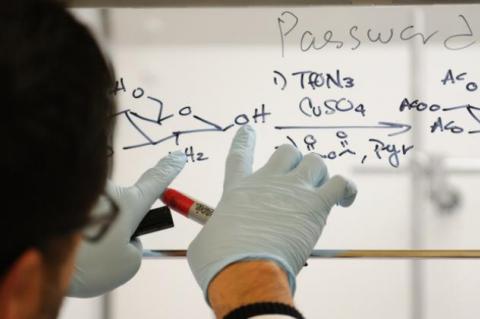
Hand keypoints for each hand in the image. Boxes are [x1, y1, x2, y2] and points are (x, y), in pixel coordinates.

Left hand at [69, 151, 185, 296]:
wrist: (40, 259)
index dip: (169, 170)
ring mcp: (84, 193)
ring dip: (89, 234)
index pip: (156, 182)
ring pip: (95, 215)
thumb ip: (131, 248)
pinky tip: (65, 246)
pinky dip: (72, 233)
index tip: (179, 156)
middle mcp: (107, 192)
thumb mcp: (126, 264)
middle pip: (118, 209)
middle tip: (99, 249)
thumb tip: (115, 236)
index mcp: (129, 205)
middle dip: (113, 228)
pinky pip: (76, 217)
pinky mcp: (61, 198)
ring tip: (77, 254)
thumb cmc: (88, 264)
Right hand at [187, 125, 356, 298]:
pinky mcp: (316, 205)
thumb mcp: (205, 241)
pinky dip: (346, 189)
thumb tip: (214, 237)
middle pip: (286, 151)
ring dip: (318, 173)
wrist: (244, 269)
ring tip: (318, 192)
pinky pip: (341, 184)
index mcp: (238, 189)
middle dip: (293, 162)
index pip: (241, 155)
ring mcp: (293, 190)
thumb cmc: (219, 260)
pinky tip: (345, 200)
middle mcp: (267, 182)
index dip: (245, 139)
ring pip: (315, 161)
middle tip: (294, 182)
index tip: (248, 128)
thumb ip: (213, 231)